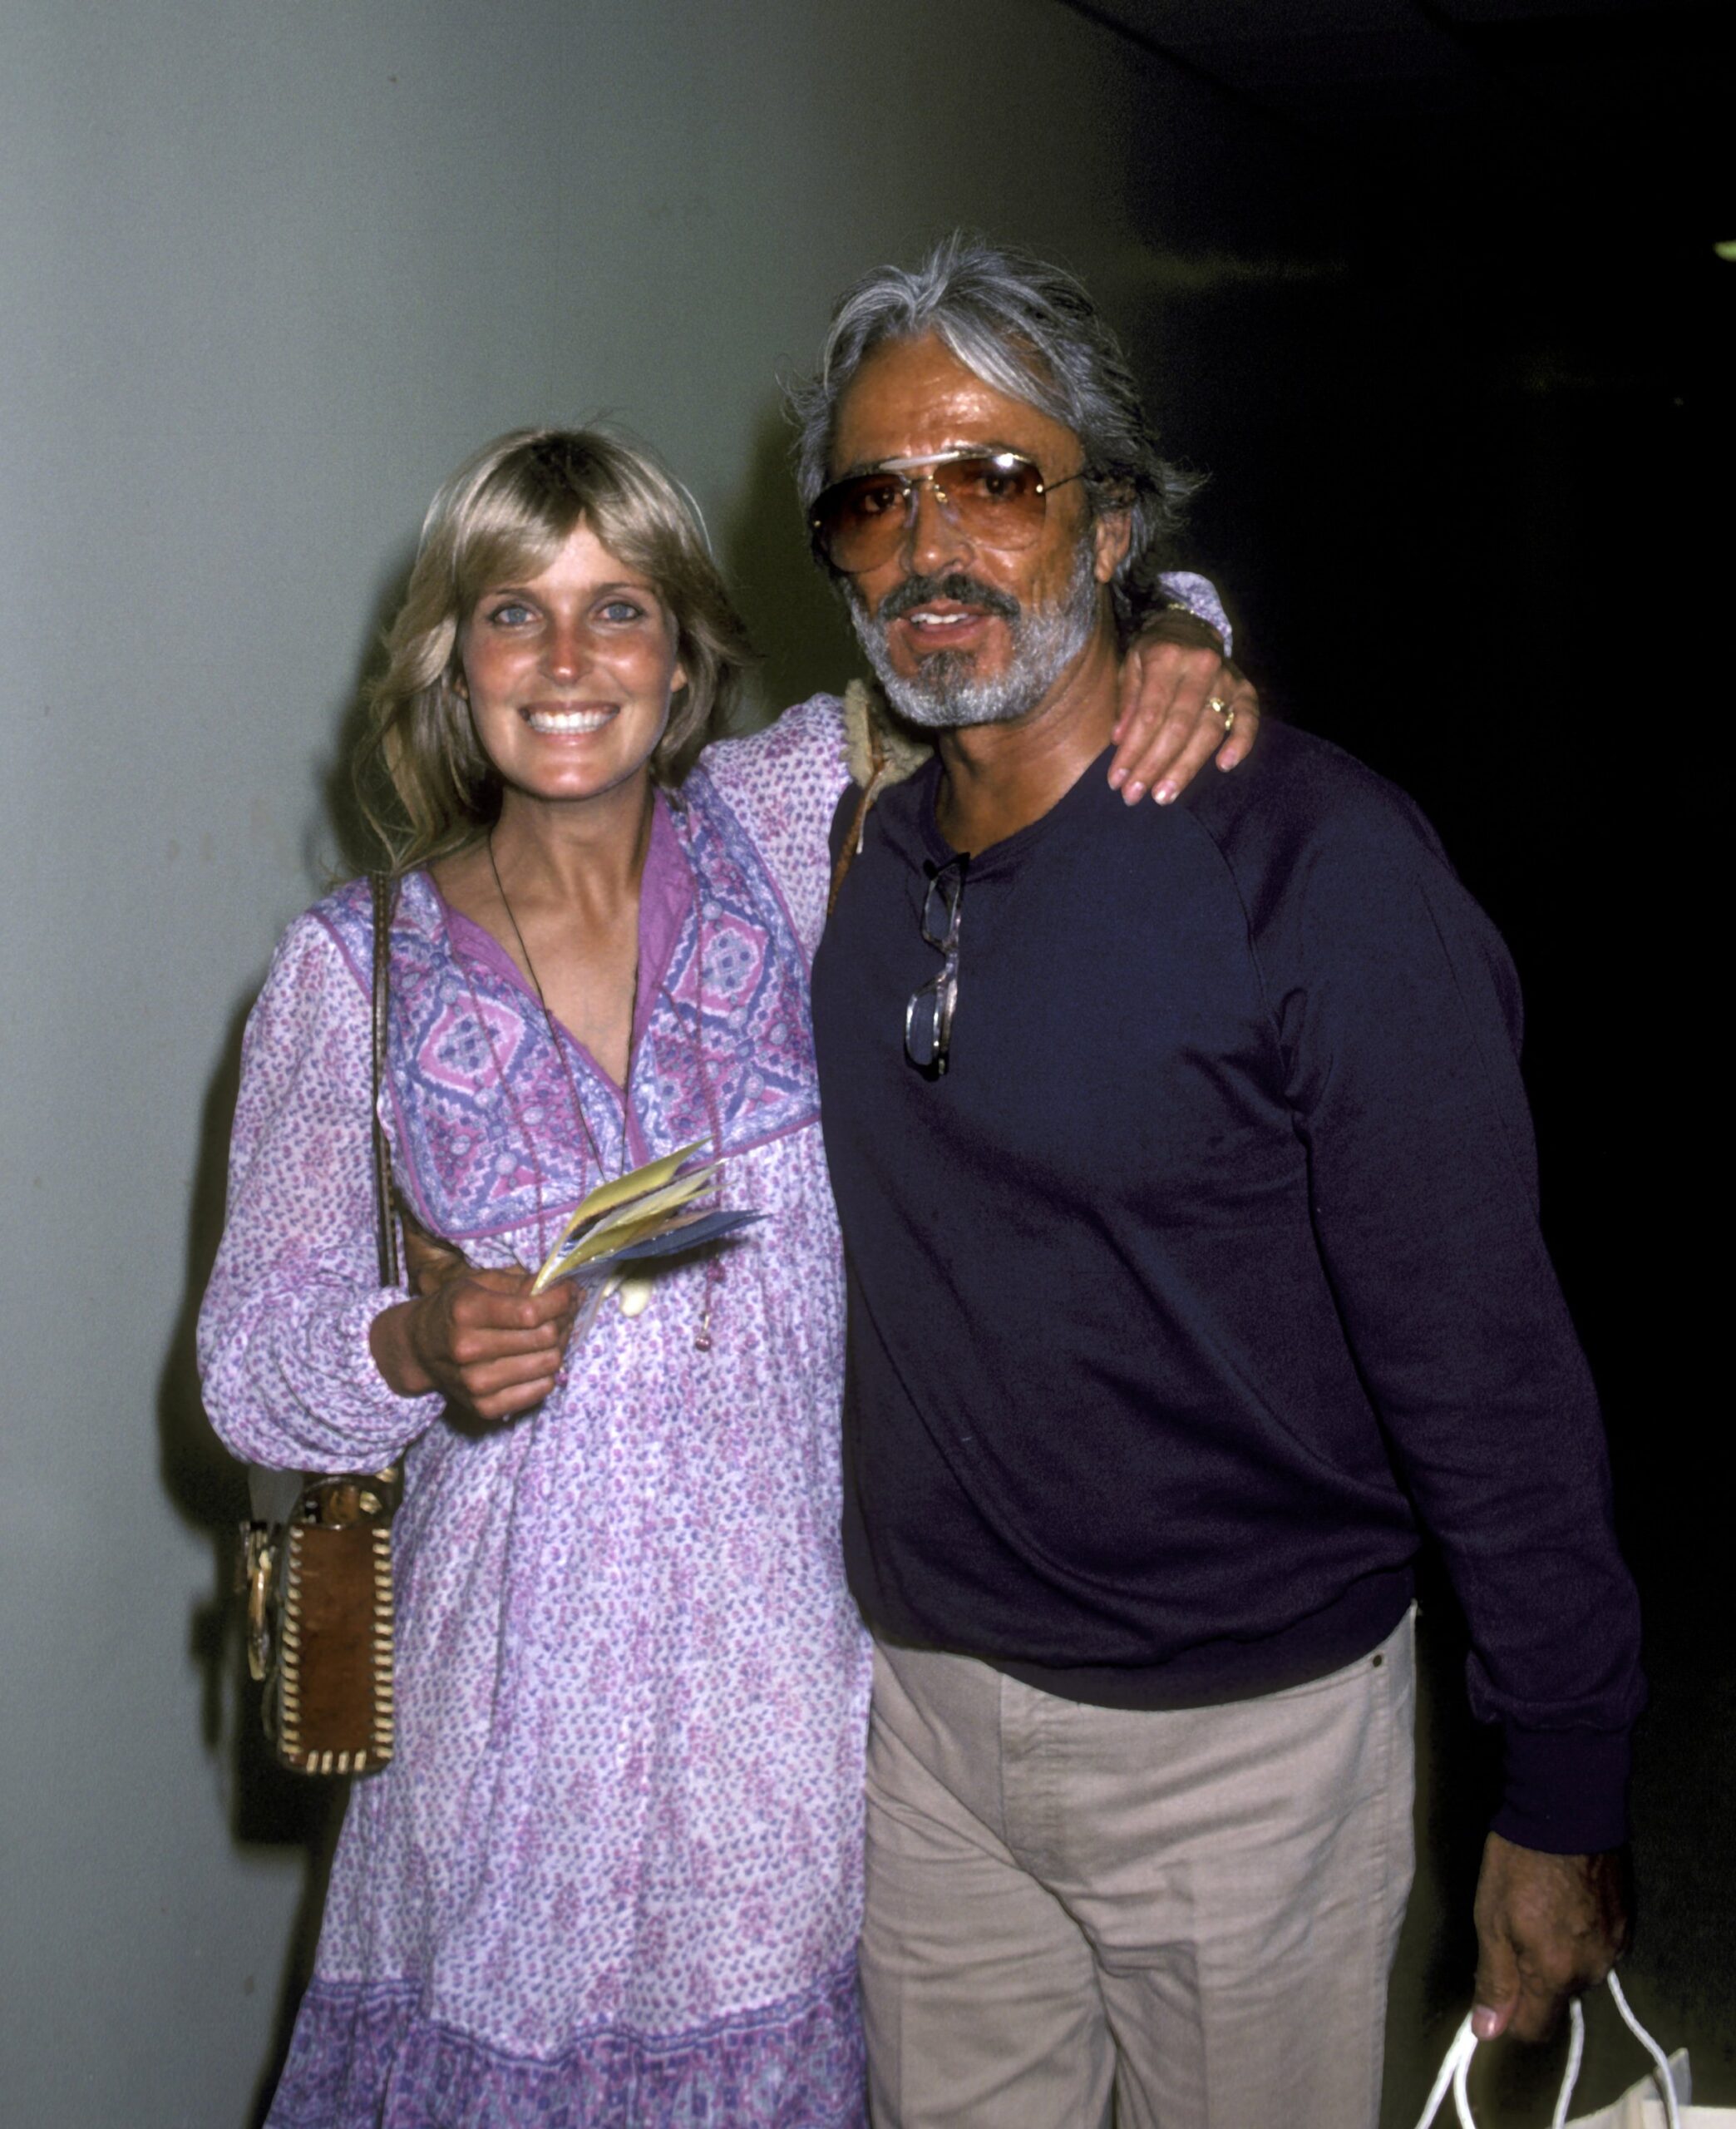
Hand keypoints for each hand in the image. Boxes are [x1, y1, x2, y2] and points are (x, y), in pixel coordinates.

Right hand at [370, 1267, 580, 1423]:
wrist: (420, 1348)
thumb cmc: (456, 1308)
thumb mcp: (481, 1283)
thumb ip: (523, 1283)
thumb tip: (568, 1290)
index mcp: (466, 1311)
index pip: (531, 1312)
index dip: (560, 1300)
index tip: (569, 1291)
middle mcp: (468, 1349)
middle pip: (544, 1338)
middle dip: (563, 1320)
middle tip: (564, 1312)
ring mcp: (475, 1383)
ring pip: (548, 1364)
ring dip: (559, 1346)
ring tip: (552, 1334)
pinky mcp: (484, 1407)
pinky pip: (541, 1390)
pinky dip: (548, 1372)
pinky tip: (537, 1358)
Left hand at [1108, 613, 1259, 806]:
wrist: (1190, 628)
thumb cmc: (1154, 653)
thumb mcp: (1130, 665)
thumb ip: (1127, 700)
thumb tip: (1119, 739)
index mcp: (1166, 657)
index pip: (1148, 714)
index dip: (1132, 750)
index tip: (1117, 780)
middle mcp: (1201, 667)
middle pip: (1178, 727)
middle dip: (1154, 765)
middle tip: (1135, 796)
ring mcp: (1227, 679)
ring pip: (1208, 731)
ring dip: (1185, 767)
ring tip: (1164, 795)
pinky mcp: (1245, 690)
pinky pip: (1249, 719)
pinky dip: (1241, 743)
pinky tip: (1225, 766)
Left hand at [1470, 1832, 1630, 2042]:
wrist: (1569, 1810)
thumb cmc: (1519, 1862)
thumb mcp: (1492, 1919)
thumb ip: (1494, 1979)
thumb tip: (1486, 2031)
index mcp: (1557, 1974)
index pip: (1536, 2029)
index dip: (1510, 2018)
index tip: (1495, 1992)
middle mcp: (1593, 1971)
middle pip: (1558, 1999)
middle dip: (1533, 1980)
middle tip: (1512, 1933)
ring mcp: (1615, 1947)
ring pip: (1578, 1972)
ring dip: (1558, 1957)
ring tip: (1540, 1910)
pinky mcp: (1626, 1923)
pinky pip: (1597, 1947)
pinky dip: (1579, 1936)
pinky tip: (1565, 1902)